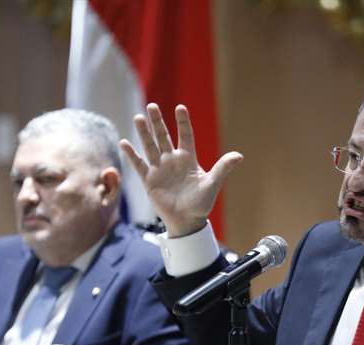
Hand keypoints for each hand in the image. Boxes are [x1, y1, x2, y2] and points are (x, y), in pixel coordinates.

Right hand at [120, 103, 242, 236]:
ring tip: (138, 117)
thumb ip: (223, 168)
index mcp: (188, 158)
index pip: (185, 135)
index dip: (183, 122)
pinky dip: (132, 154)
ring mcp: (160, 169)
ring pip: (150, 146)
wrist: (187, 221)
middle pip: (163, 136)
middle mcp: (172, 160)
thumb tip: (239, 156)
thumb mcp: (212, 184)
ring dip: (144, 133)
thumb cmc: (201, 203)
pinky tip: (124, 142)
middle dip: (158, 122)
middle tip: (152, 105)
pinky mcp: (149, 180)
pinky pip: (139, 164)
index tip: (180, 108)